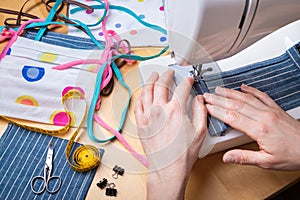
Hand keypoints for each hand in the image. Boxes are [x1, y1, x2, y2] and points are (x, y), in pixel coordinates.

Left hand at [134, 69, 206, 199]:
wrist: (168, 168)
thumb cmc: (183, 154)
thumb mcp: (200, 131)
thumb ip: (200, 111)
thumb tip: (199, 99)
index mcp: (176, 109)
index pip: (182, 88)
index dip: (187, 81)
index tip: (188, 79)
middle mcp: (160, 109)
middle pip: (162, 84)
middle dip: (167, 75)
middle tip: (169, 72)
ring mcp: (148, 115)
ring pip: (147, 91)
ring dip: (151, 80)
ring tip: (154, 76)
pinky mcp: (141, 123)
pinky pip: (138, 104)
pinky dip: (141, 96)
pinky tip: (143, 93)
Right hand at [203, 84, 299, 169]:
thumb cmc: (293, 155)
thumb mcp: (267, 162)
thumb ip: (244, 157)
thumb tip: (227, 157)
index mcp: (260, 130)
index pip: (232, 117)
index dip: (217, 111)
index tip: (207, 106)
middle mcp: (264, 117)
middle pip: (236, 105)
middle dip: (219, 99)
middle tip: (207, 95)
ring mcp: (270, 111)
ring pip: (247, 98)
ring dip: (231, 93)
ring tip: (219, 89)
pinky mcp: (276, 109)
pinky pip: (262, 96)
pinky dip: (251, 90)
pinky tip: (243, 87)